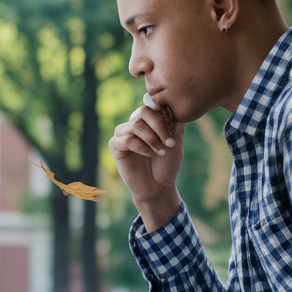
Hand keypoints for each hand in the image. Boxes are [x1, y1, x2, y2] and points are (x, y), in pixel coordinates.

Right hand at [109, 96, 184, 228]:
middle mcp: (134, 123)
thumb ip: (175, 123)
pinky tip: (149, 155)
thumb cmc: (167, 165)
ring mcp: (123, 134)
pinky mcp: (115, 146)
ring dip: (151, 139)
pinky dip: (141, 147)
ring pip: (135, 126)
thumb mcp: (176, 141)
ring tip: (161, 151)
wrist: (158, 187)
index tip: (175, 135)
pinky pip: (126, 140)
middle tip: (170, 143)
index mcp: (148, 120)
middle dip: (159, 127)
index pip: (154, 106)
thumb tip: (175, 104)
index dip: (165, 117)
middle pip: (143, 111)